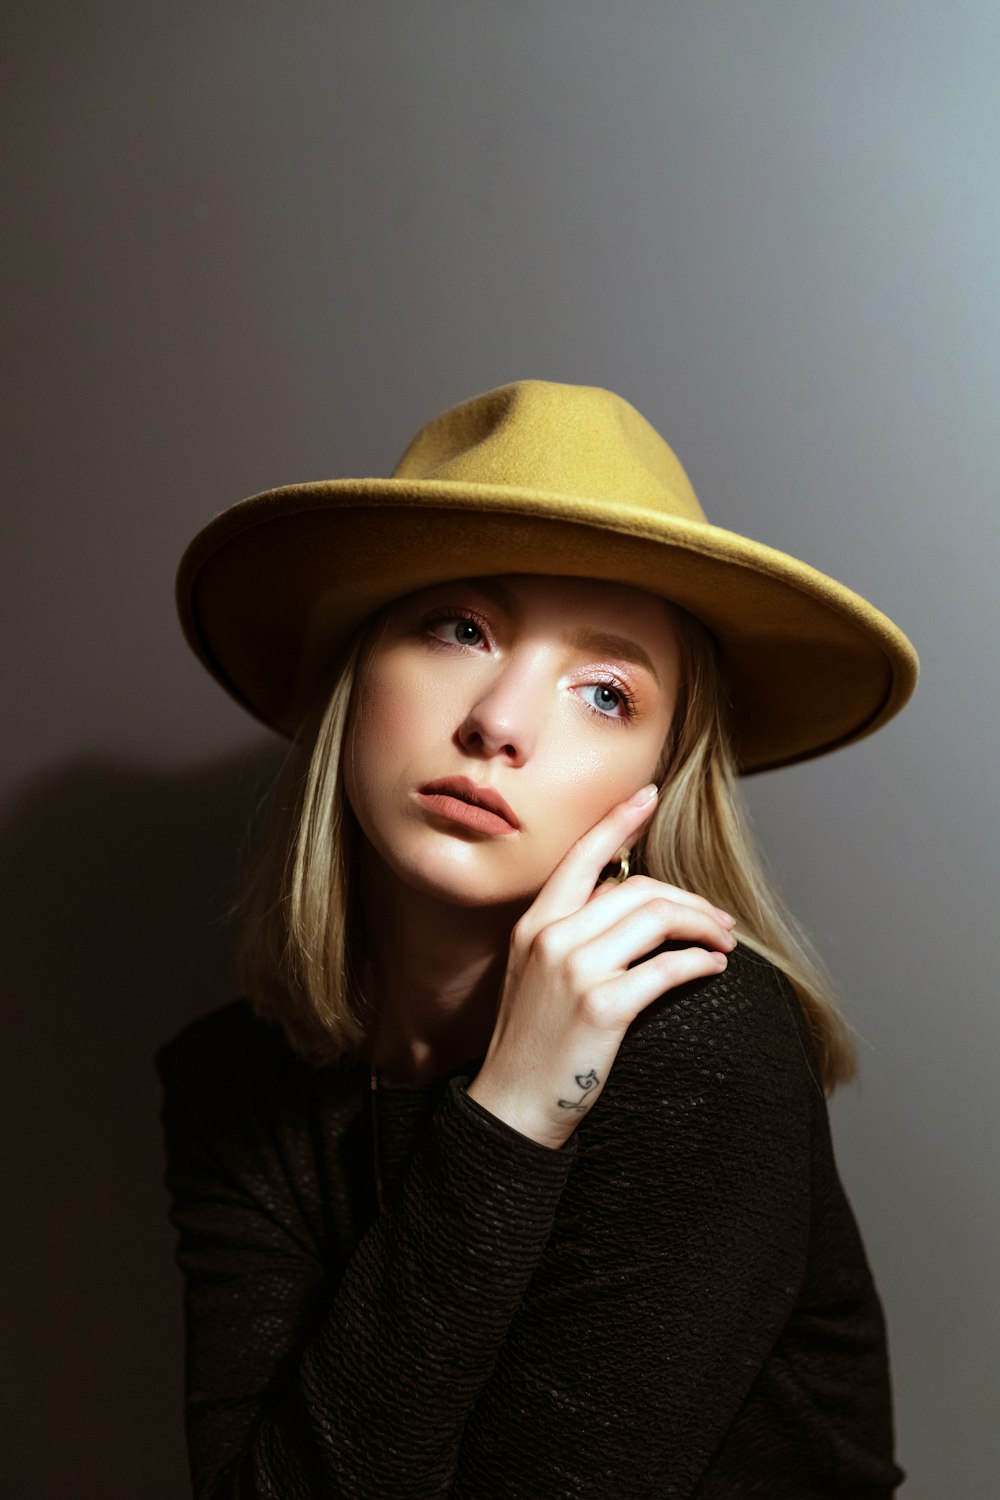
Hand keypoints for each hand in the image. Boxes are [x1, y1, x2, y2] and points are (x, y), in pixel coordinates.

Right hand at [465, 784, 736, 1148]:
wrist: (511, 1104)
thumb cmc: (531, 1041)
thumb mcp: (534, 973)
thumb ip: (570, 933)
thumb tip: (621, 903)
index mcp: (533, 924)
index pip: (582, 857)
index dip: (617, 821)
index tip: (647, 795)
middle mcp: (551, 938)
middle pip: (636, 889)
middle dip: (688, 898)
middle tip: (718, 918)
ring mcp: (575, 970)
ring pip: (657, 919)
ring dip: (701, 926)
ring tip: (722, 941)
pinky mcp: (603, 1007)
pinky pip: (667, 968)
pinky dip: (699, 963)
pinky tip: (713, 968)